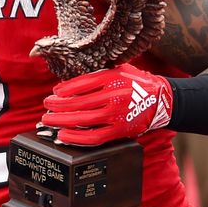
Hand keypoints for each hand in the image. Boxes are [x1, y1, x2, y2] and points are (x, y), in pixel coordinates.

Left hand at [40, 64, 172, 145]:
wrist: (160, 100)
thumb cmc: (136, 83)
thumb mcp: (119, 69)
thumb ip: (97, 74)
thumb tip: (68, 84)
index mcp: (113, 78)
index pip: (82, 83)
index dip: (65, 89)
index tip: (55, 92)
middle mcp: (114, 96)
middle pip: (78, 103)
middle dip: (57, 105)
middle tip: (46, 105)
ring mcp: (116, 115)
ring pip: (82, 120)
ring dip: (61, 120)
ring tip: (48, 119)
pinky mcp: (119, 131)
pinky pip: (93, 137)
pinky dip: (76, 137)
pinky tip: (63, 135)